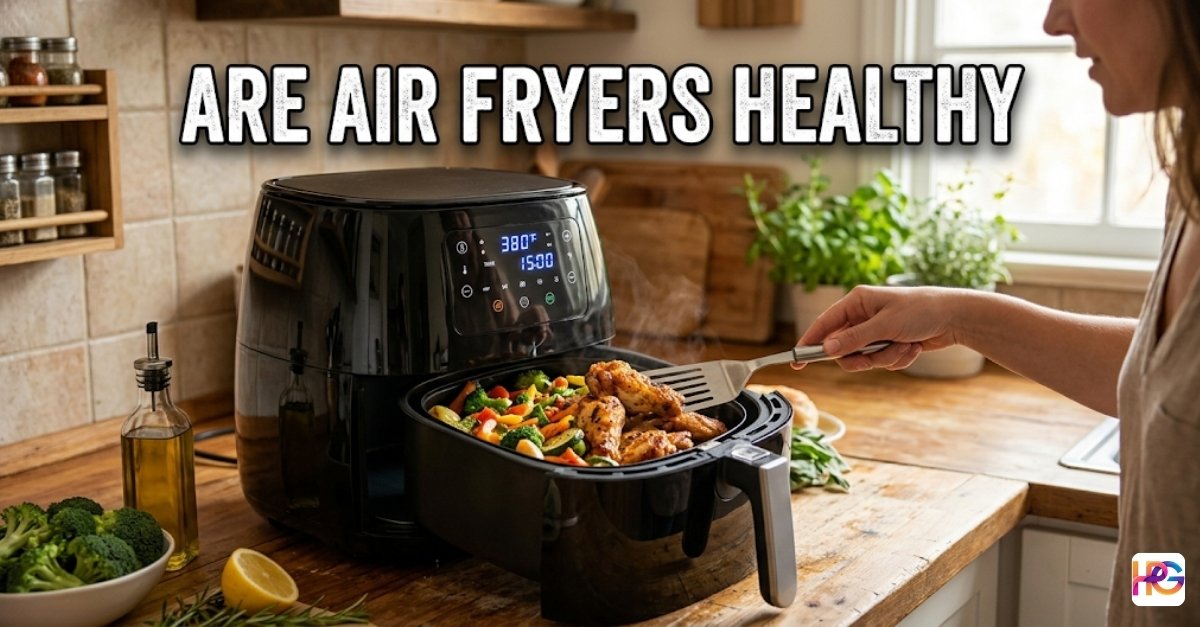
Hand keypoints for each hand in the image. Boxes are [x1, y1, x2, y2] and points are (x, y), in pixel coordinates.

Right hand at [795, 286, 965, 371]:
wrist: (955, 317)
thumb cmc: (921, 310)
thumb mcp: (885, 325)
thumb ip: (854, 339)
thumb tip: (827, 349)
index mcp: (856, 302)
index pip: (824, 324)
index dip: (809, 342)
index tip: (797, 360)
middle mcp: (863, 316)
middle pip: (843, 348)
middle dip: (862, 357)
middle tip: (873, 359)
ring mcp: (876, 330)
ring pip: (864, 358)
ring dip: (885, 358)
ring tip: (905, 346)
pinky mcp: (889, 342)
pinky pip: (881, 361)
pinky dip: (897, 359)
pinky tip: (913, 348)